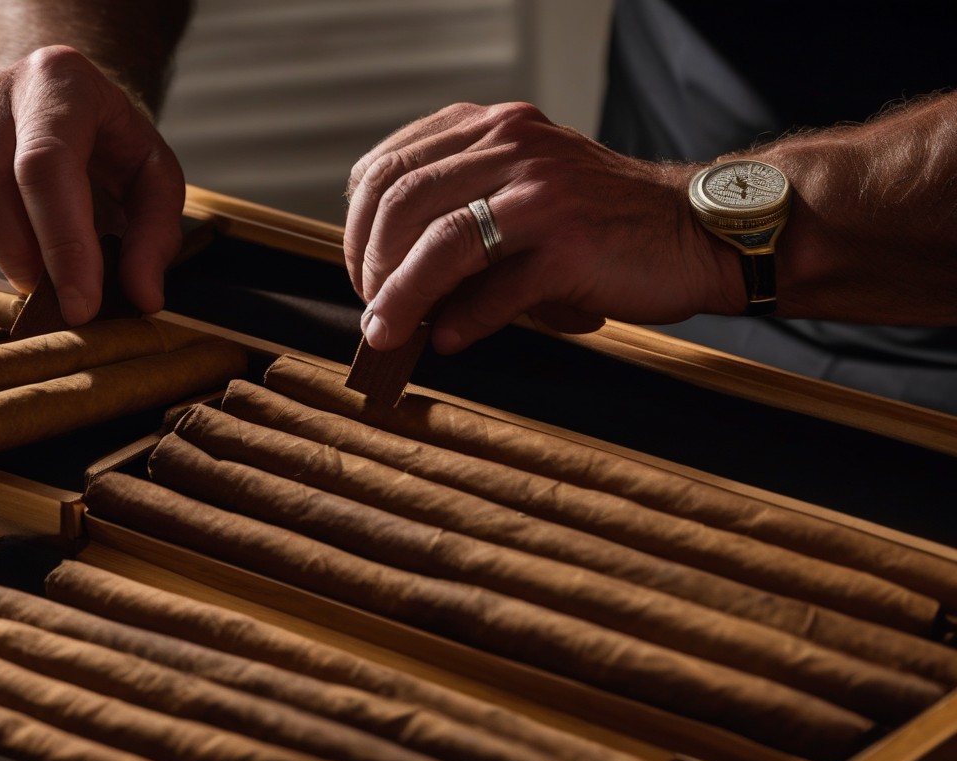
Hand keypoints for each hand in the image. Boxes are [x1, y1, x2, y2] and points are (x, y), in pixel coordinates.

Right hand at [0, 45, 185, 325]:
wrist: (69, 98)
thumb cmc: (114, 142)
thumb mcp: (155, 177)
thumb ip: (156, 234)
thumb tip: (143, 296)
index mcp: (62, 81)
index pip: (46, 166)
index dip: (61, 243)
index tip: (81, 305)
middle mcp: (2, 86)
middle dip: (23, 255)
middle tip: (58, 300)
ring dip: (3, 250)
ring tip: (43, 273)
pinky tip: (18, 240)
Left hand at [345, 102, 741, 352]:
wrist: (695, 233)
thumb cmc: (601, 223)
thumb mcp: (522, 196)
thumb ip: (460, 219)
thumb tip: (388, 288)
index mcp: (492, 128)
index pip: (389, 165)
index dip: (358, 223)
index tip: (362, 267)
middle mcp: (513, 146)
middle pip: (401, 200)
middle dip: (370, 263)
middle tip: (374, 307)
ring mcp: (543, 193)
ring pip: (440, 242)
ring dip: (400, 296)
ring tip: (389, 332)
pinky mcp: (570, 245)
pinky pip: (495, 289)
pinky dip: (462, 322)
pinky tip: (449, 339)